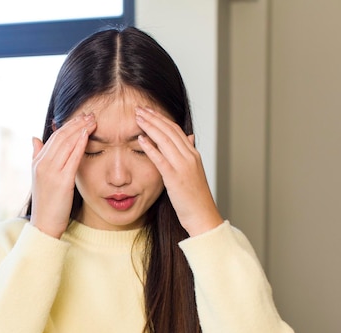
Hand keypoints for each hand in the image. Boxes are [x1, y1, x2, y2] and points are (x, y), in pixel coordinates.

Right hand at [30, 114, 95, 238]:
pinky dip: (79, 144)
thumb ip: (37, 156)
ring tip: (92, 120)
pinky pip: (72, 158)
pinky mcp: (61, 181)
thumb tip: (35, 138)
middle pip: (61, 136)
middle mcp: (42, 164)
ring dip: (80, 129)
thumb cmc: (46, 203)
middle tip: (91, 114)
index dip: (69, 125)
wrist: (43, 225)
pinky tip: (87, 135)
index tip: (82, 118)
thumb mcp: (39, 177)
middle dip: (76, 123)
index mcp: (37, 162)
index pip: (54, 136)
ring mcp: (51, 172)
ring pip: (66, 143)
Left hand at [135, 108, 222, 235]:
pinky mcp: (175, 177)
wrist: (203, 216)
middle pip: (169, 131)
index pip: (175, 130)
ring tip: (137, 117)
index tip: (148, 111)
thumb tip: (189, 137)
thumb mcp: (193, 172)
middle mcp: (189, 156)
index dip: (161, 118)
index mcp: (193, 154)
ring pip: (165, 140)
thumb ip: (188, 154)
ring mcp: (183, 166)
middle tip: (139, 108)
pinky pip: (161, 159)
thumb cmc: (195, 198)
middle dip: (153, 117)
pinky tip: (140, 139)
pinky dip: (150, 147)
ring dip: (150, 127)